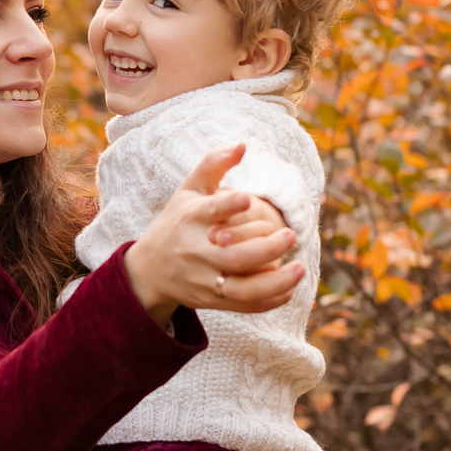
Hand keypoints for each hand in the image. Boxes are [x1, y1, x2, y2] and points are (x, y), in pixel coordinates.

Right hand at [123, 146, 303, 326]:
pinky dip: (268, 300)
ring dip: (274, 282)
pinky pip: (243, 305)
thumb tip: (242, 144)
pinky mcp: (212, 300)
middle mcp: (197, 251)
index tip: (246, 199)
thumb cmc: (176, 222)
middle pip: (232, 256)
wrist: (149, 270)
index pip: (209, 211)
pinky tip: (290, 288)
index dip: (227, 205)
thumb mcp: (188, 191)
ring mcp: (204, 279)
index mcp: (191, 218)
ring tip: (300, 268)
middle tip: (291, 234)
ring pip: (240, 288)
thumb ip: (213, 165)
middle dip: (265, 248)